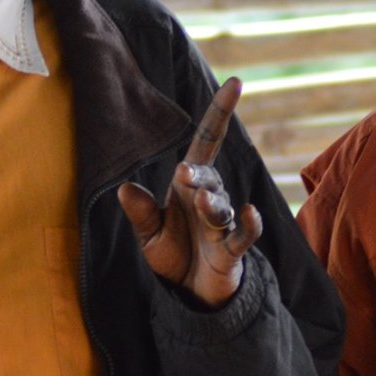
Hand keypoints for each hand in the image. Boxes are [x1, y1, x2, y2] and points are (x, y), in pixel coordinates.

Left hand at [117, 76, 263, 308]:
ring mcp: (222, 223)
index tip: (236, 82)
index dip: (220, 112)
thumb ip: (141, 214)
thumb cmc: (174, 255)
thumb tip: (125, 188)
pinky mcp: (231, 249)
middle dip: (198, 175)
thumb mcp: (149, 236)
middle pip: (209, 176)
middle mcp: (208, 198)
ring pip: (221, 205)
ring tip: (202, 205)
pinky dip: (249, 223)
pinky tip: (249, 212)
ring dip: (212, 204)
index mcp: (187, 186)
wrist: (191, 293)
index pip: (207, 141)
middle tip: (184, 175)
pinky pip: (244, 233)